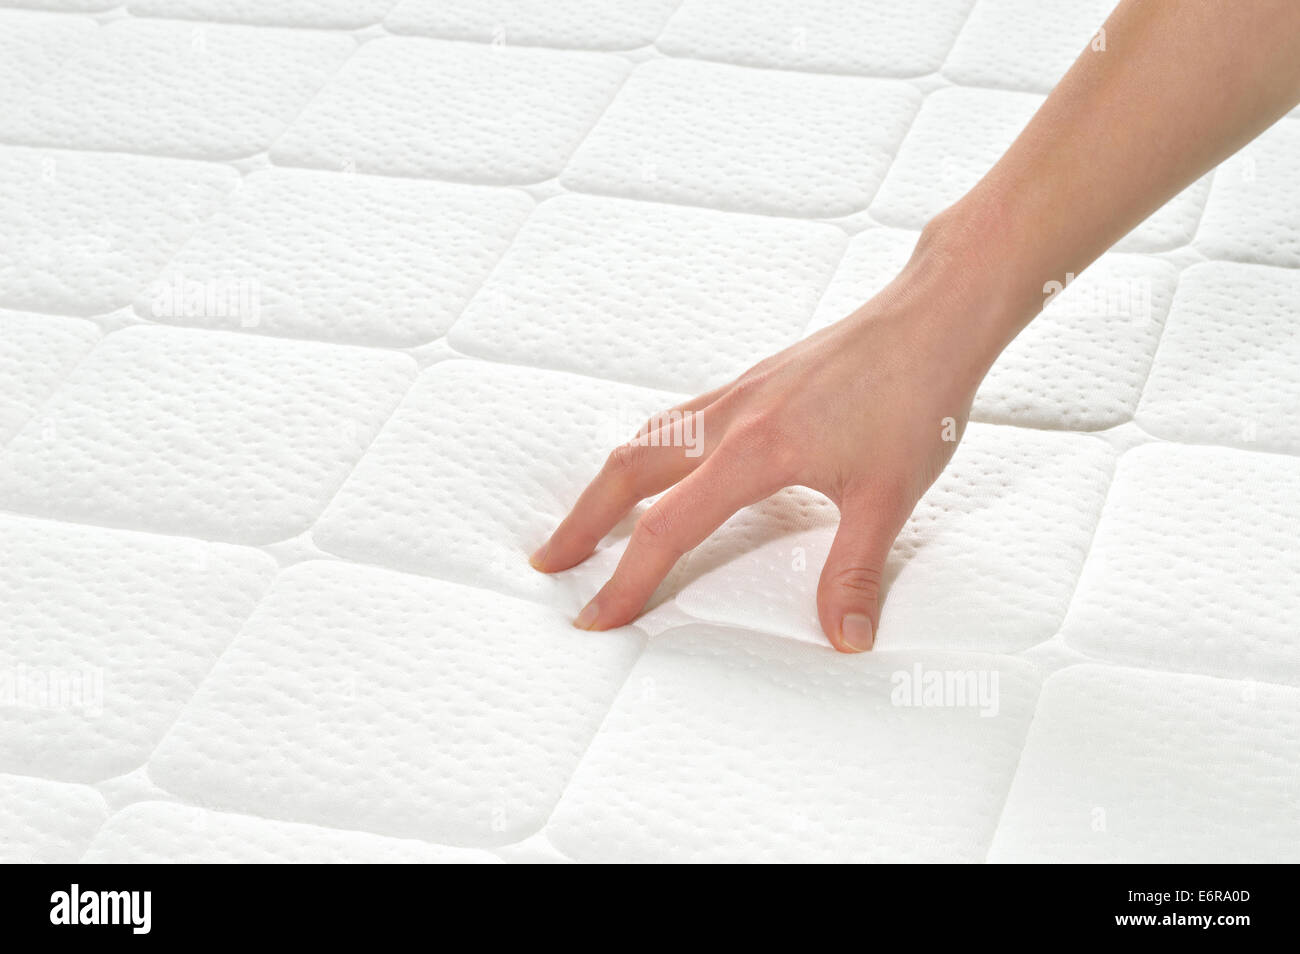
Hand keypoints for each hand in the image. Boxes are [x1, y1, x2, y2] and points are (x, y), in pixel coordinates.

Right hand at [530, 222, 1005, 651]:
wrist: (932, 317)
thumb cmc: (915, 396)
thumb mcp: (889, 497)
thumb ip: (856, 571)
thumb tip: (844, 636)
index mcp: (753, 452)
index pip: (666, 527)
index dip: (627, 581)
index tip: (597, 618)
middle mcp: (729, 419)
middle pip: (626, 471)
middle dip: (581, 522)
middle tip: (550, 562)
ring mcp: (736, 394)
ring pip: (646, 438)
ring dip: (606, 483)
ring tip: (588, 519)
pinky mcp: (751, 381)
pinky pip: (677, 417)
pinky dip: (646, 449)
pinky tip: (660, 464)